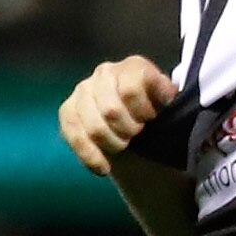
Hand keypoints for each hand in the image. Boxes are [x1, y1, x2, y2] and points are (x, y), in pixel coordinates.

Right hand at [57, 55, 175, 177]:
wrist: (138, 123)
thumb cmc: (156, 110)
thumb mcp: (168, 102)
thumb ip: (167, 97)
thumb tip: (166, 98)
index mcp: (133, 66)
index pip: (131, 90)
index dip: (143, 111)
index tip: (152, 119)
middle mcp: (105, 73)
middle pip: (111, 110)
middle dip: (128, 130)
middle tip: (137, 134)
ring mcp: (83, 90)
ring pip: (94, 126)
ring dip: (112, 143)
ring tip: (123, 145)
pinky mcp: (67, 110)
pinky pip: (74, 137)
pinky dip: (91, 157)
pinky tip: (104, 168)